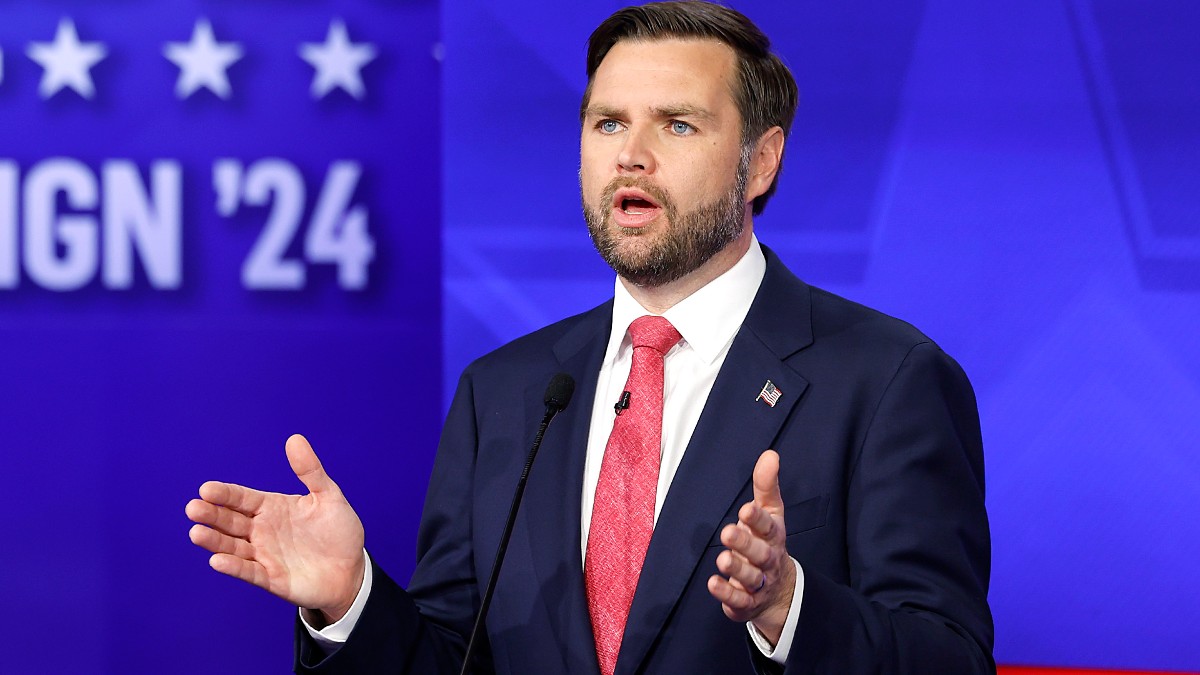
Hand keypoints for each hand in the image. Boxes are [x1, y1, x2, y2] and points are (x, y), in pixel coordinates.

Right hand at [185, 434, 365, 624]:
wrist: (352, 570)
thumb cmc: (339, 532)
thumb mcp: (328, 497)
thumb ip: (310, 470)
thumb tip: (295, 438)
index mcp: (272, 508)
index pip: (242, 498)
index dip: (224, 494)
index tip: (206, 489)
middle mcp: (261, 530)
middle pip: (230, 521)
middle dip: (211, 515)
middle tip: (193, 508)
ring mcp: (264, 555)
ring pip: (232, 546)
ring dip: (214, 541)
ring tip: (196, 533)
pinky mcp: (271, 578)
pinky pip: (249, 571)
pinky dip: (233, 567)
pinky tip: (217, 561)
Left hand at [707, 449, 795, 645]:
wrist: (779, 590)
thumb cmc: (768, 542)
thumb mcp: (771, 512)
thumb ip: (767, 485)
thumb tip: (770, 454)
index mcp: (774, 536)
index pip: (769, 526)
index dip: (758, 519)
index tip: (746, 510)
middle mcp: (768, 560)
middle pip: (760, 554)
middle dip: (745, 544)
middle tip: (728, 532)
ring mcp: (759, 583)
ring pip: (750, 578)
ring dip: (737, 568)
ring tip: (722, 558)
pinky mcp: (746, 602)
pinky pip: (738, 600)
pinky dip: (726, 593)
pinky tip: (712, 583)